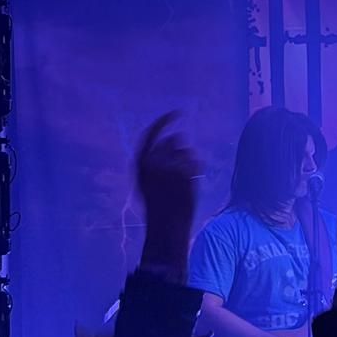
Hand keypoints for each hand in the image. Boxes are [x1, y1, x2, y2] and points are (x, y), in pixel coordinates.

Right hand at [135, 112, 200, 264]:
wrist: (167, 224)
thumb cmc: (157, 204)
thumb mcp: (146, 180)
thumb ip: (154, 161)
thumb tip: (169, 141)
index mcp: (140, 162)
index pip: (152, 133)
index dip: (164, 121)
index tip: (177, 112)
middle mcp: (153, 161)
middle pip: (173, 140)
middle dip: (180, 149)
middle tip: (181, 168)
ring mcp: (169, 165)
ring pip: (187, 150)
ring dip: (189, 160)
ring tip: (183, 179)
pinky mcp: (185, 172)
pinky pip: (197, 160)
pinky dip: (197, 168)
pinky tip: (191, 181)